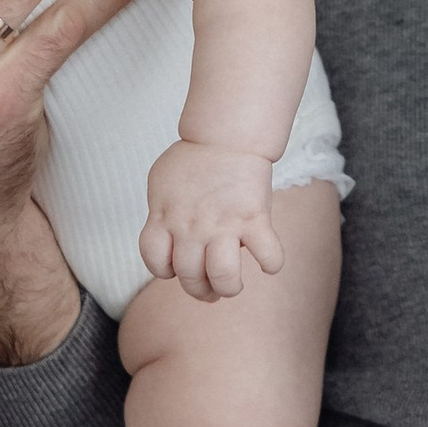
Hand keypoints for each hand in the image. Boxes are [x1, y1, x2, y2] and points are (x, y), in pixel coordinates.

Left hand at [142, 141, 282, 302]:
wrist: (226, 135)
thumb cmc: (194, 158)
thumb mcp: (161, 184)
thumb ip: (161, 213)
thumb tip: (168, 238)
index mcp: (165, 217)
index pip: (155, 261)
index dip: (165, 271)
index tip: (177, 267)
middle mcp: (191, 226)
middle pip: (189, 276)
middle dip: (200, 290)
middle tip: (210, 290)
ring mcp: (223, 224)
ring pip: (224, 276)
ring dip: (228, 287)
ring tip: (232, 285)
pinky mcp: (253, 219)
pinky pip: (267, 254)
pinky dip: (272, 264)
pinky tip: (268, 262)